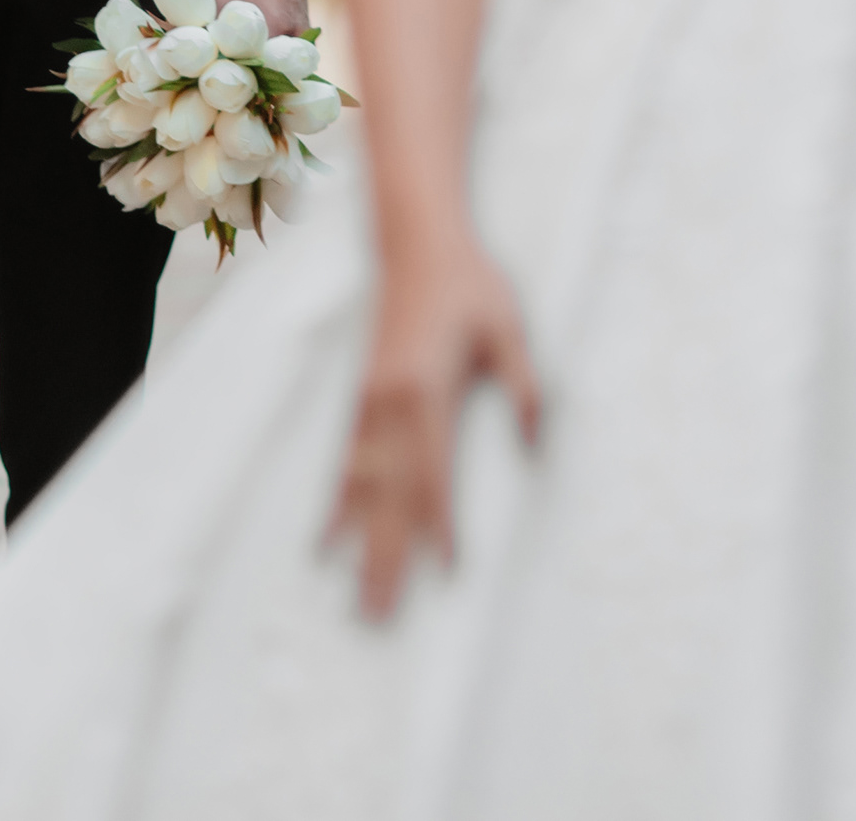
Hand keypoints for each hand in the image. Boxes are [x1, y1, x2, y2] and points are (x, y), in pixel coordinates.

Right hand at [328, 230, 539, 619]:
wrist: (418, 242)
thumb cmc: (470, 283)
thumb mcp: (510, 327)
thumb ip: (523, 386)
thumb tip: (532, 446)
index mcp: (428, 388)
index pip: (434, 471)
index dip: (438, 524)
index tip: (444, 571)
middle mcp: (390, 401)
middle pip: (389, 492)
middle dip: (385, 556)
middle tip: (379, 613)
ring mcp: (369, 401)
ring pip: (361, 486)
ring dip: (356, 544)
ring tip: (353, 594)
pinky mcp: (362, 398)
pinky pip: (346, 463)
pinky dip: (335, 506)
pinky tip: (324, 540)